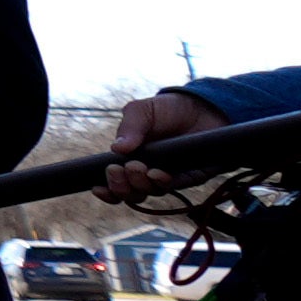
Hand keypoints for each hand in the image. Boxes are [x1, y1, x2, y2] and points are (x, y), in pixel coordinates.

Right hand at [103, 88, 222, 203]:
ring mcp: (169, 175)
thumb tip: (117, 149)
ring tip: (136, 167)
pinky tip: (157, 174)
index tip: (97, 188)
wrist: (202, 106)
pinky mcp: (190, 176)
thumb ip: (129, 127)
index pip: (115, 183)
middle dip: (121, 187)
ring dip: (140, 185)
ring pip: (150, 193)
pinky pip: (175, 187)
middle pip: (131, 194)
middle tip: (118, 170)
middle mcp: (148, 172)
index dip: (106, 191)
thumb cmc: (167, 109)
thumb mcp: (141, 111)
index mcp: (130, 159)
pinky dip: (162, 183)